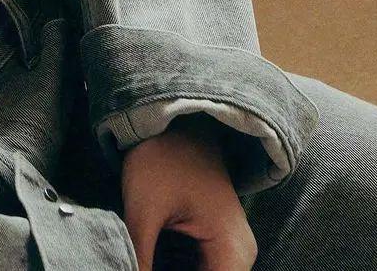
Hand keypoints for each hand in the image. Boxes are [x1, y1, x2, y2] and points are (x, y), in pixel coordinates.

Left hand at [119, 114, 257, 270]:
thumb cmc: (162, 157)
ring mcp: (230, 247)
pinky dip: (176, 268)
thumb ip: (139, 257)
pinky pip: (202, 268)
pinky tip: (150, 258)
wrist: (175, 119)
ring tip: (142, 259)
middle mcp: (240, 255)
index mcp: (232, 251)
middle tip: (136, 264)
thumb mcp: (144, 211)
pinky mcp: (217, 240)